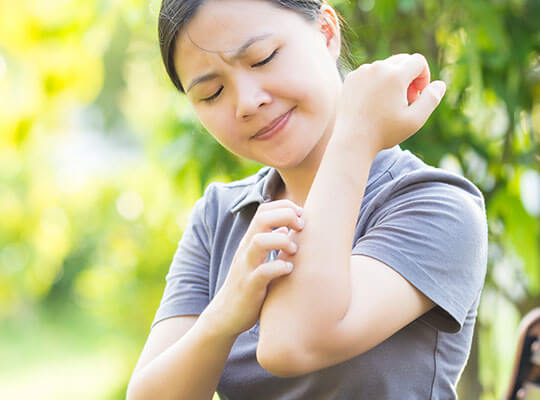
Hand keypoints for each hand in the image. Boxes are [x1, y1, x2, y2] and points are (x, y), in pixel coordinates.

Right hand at [205, 200, 304, 336]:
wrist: (225, 316)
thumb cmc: (248, 286)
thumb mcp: (258, 261)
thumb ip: (270, 244)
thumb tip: (285, 228)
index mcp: (249, 242)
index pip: (263, 211)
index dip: (283, 206)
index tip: (300, 215)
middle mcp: (246, 250)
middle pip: (262, 219)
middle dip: (285, 215)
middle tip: (301, 226)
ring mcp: (246, 267)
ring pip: (260, 241)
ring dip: (282, 241)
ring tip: (294, 249)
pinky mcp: (249, 287)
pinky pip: (263, 272)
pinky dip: (279, 268)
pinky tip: (288, 269)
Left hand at [335, 53, 445, 152]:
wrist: (351, 140)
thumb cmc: (384, 133)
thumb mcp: (415, 120)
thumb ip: (431, 99)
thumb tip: (440, 84)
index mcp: (395, 75)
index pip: (418, 61)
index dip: (424, 77)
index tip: (418, 96)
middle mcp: (377, 67)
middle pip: (402, 60)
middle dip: (409, 77)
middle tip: (407, 100)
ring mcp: (361, 72)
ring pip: (385, 67)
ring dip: (393, 80)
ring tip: (390, 104)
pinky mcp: (351, 78)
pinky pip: (370, 73)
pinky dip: (376, 83)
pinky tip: (375, 103)